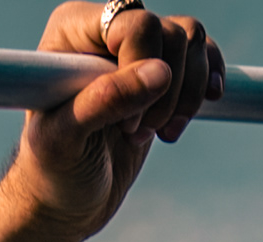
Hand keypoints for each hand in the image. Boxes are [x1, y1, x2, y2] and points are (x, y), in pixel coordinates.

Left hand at [0, 3, 220, 241]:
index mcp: (71, 33)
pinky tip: (201, 108)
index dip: (143, 68)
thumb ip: (107, 100)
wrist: (68, 197)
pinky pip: (203, 52)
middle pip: (169, 32)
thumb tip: (161, 73)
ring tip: (160, 133)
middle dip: (167, 92)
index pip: (133, 24)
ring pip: (191, 39)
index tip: (125, 122)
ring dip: (187, 94)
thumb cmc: (53, 171)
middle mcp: (105, 33)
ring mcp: (136, 51)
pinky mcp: (161, 75)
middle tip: (137, 134)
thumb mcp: (66, 140)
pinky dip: (208, 80)